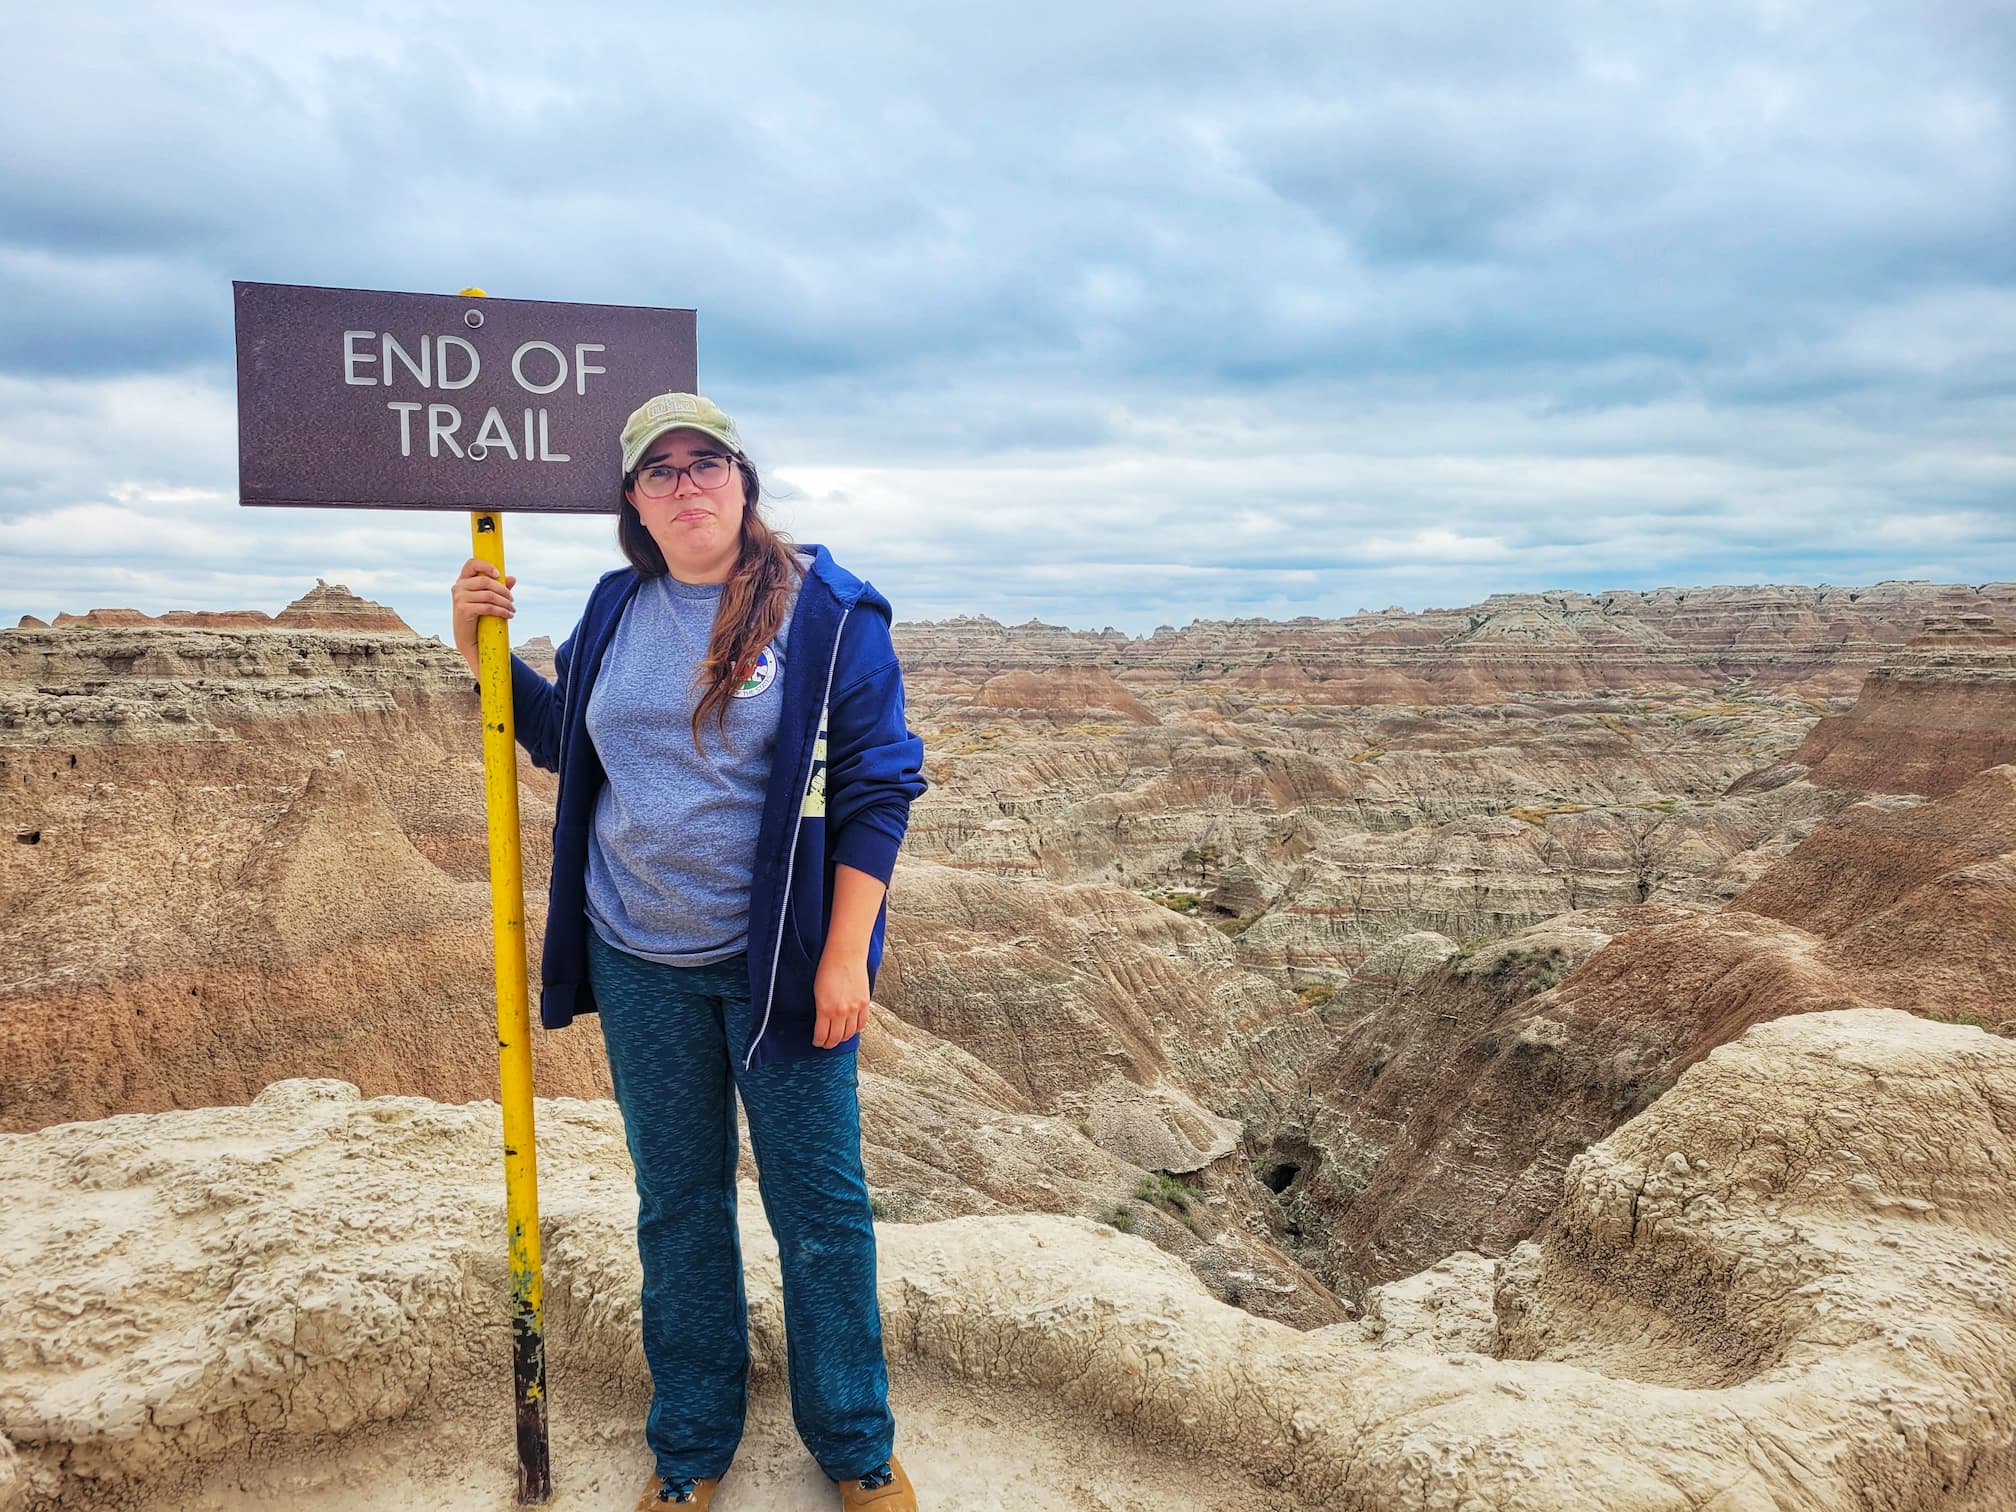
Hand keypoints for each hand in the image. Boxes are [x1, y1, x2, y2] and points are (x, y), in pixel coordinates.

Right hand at [450, 557, 516, 677]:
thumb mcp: (489, 600)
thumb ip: (499, 588)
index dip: (485, 565)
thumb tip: (512, 578)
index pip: (471, 564)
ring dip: (505, 603)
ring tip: (512, 610)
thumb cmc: (480, 616)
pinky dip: (501, 611)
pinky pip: (487, 607)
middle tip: (512, 600)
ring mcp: (459, 598)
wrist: (469, 638)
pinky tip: (509, 615)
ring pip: (489, 595)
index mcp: (463, 580)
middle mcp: (458, 587)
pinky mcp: (463, 610)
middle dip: (503, 591)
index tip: (498, 574)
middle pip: (485, 581)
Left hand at [812, 945, 872, 1048]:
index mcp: (825, 1008)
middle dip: (829, 1043)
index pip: (822, 1035)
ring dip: (843, 1038)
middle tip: (826, 1044)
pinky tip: (851, 1029)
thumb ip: (821, 1009)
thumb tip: (822, 1022)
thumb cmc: (828, 968)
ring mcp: (854, 1008)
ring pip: (849, 1033)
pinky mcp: (864, 1003)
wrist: (845, 954)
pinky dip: (856, 1029)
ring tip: (838, 1038)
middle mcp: (840, 1011)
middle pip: (836, 1037)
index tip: (817, 1042)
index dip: (819, 1042)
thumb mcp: (817, 991)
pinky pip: (861, 1023)